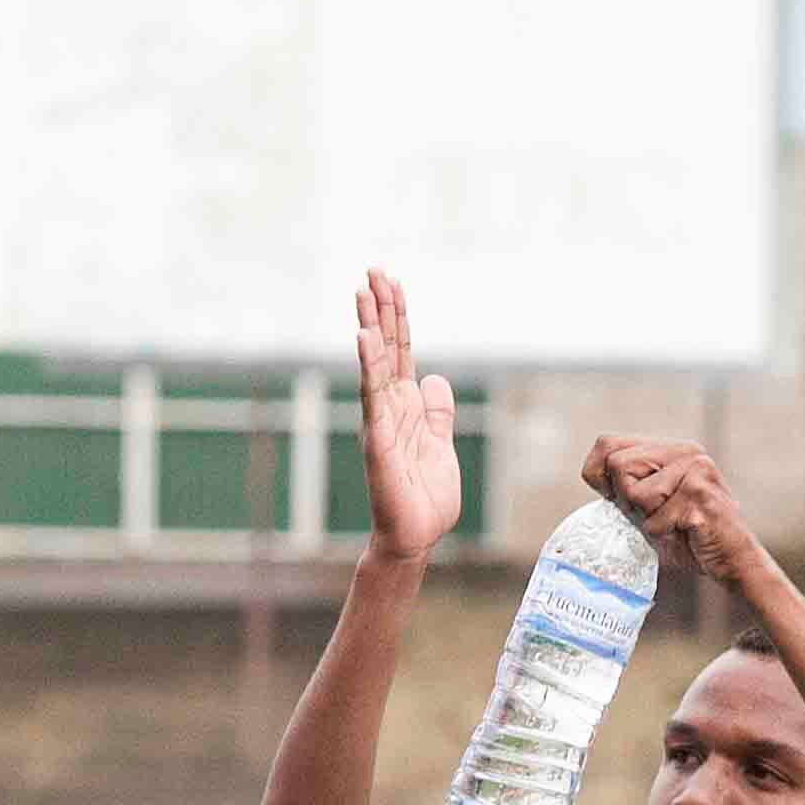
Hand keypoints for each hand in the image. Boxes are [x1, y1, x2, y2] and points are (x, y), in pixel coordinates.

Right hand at [350, 270, 463, 562]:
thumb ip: (438, 412)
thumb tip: (436, 380)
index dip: (397, 316)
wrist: (416, 535)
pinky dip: (369, 368)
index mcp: (406, 405)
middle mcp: (389, 406)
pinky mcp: (379, 440)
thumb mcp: (441, 444)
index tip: (391, 281)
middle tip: (374, 269)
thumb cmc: (425, 496)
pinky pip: (373, 398)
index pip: (401, 351)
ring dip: (369, 328)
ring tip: (362, 292)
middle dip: (380, 309)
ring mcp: (381, 420)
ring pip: (374, 365)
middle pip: (385, 348)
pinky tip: (365, 340)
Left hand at [583, 436, 763, 586]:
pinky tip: (688, 534)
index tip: (621, 500)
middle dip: (627, 501)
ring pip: (634, 493)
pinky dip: (664, 536)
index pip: (607, 444)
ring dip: (647, 519)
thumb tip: (593, 473)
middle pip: (617, 465)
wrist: (733, 562)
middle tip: (657, 516)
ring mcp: (696, 471)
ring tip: (675, 525)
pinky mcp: (699, 495)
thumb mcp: (650, 506)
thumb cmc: (690, 537)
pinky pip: (655, 520)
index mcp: (672, 449)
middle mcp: (686, 452)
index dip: (600, 476)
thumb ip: (627, 485)